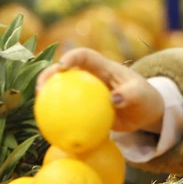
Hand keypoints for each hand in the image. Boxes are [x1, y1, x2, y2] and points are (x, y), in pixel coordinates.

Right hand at [36, 48, 164, 133]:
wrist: (145, 113)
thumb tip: (114, 100)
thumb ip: (130, 95)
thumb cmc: (144, 98)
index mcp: (103, 67)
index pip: (85, 55)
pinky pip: (67, 109)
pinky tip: (50, 128)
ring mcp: (85, 92)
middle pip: (64, 70)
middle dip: (48, 74)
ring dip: (46, 94)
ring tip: (37, 107)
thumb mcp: (141, 96)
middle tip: (40, 88)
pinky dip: (57, 115)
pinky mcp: (84, 107)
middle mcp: (90, 76)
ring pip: (61, 89)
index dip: (71, 56)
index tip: (62, 67)